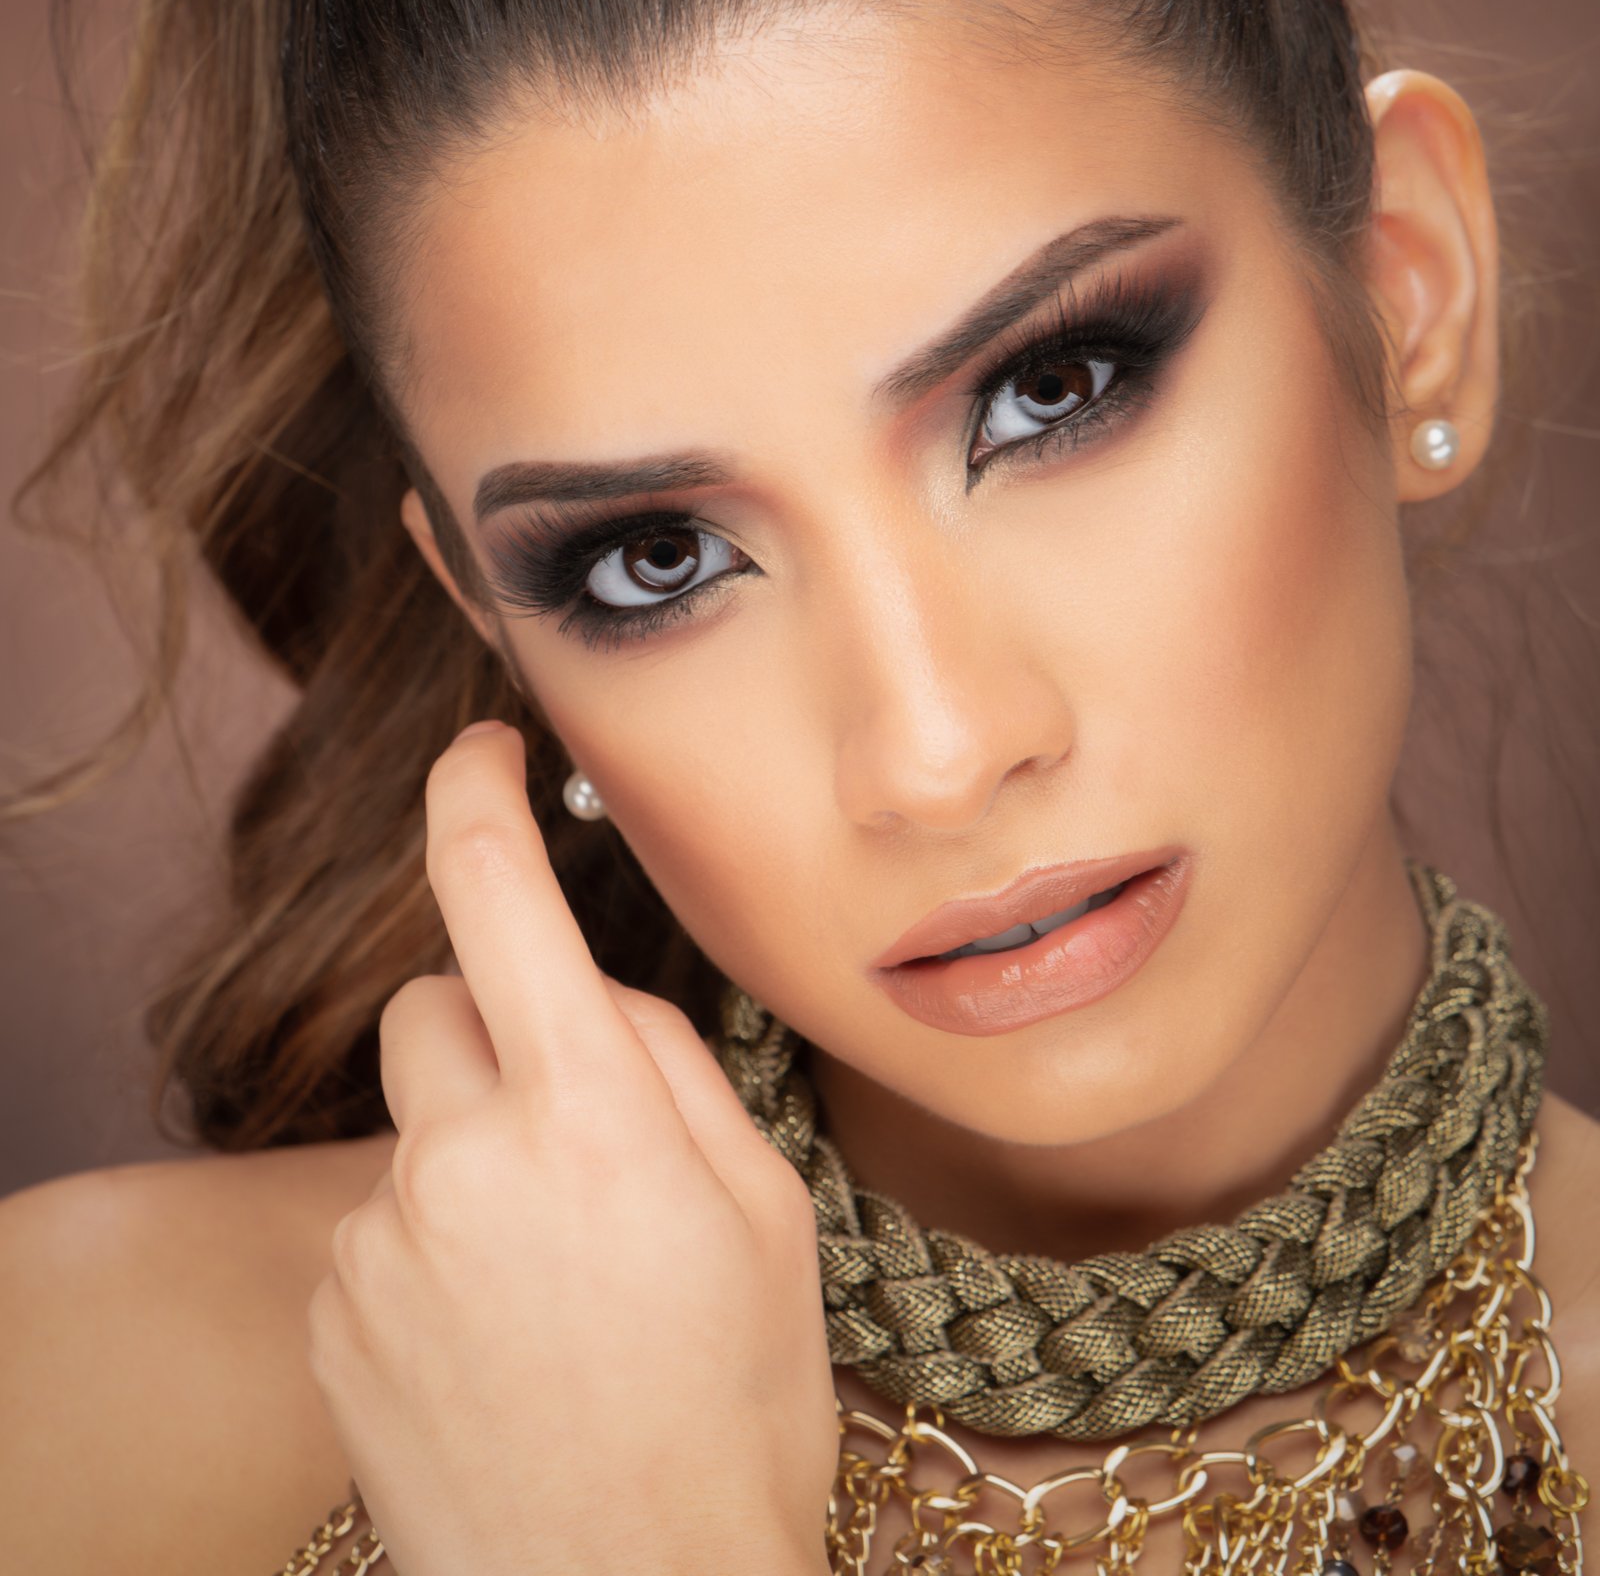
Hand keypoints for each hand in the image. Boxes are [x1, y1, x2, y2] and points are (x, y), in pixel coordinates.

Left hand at [307, 722, 838, 1575]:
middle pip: (436, 1005)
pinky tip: (500, 1334)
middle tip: (576, 1128)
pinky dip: (431, 1244)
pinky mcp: (335, 1319)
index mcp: (587, 1112)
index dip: (473, 796)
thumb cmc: (732, 1411)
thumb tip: (595, 996)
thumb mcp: (763, 1211)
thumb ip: (669, 1067)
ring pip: (414, 1123)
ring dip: (469, 1151)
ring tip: (551, 1272)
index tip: (478, 751)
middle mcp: (462, 1157)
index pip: (496, 897)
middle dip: (496, 1027)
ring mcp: (383, 1242)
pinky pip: (378, 1223)